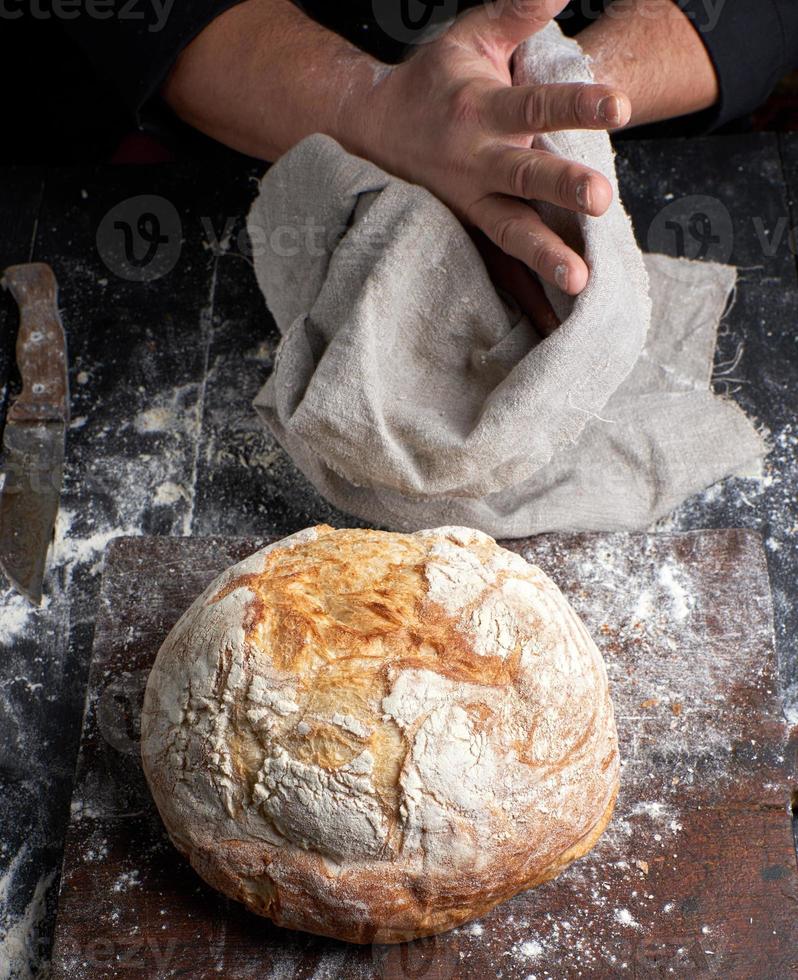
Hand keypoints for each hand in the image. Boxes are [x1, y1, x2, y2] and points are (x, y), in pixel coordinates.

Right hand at [346, 0, 630, 294]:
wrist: (368, 131)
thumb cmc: (430, 83)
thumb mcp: (469, 38)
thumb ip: (517, 13)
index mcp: (479, 109)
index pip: (535, 104)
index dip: (577, 104)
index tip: (618, 106)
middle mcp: (475, 160)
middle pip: (523, 175)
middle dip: (561, 185)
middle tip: (599, 198)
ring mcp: (469, 201)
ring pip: (509, 229)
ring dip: (543, 254)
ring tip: (578, 280)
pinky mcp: (467, 228)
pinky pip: (498, 259)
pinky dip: (525, 284)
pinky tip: (555, 307)